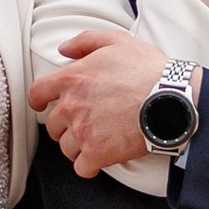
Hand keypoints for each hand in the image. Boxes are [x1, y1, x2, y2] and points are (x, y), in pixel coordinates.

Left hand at [31, 26, 165, 176]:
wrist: (170, 99)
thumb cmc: (148, 70)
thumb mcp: (116, 41)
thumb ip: (85, 41)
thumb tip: (64, 49)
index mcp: (72, 79)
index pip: (37, 93)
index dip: (38, 101)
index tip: (41, 106)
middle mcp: (71, 106)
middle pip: (52, 124)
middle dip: (64, 124)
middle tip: (83, 123)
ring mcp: (83, 132)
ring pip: (65, 147)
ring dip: (77, 145)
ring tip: (95, 140)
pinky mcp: (98, 153)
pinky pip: (82, 167)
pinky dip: (89, 166)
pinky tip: (99, 159)